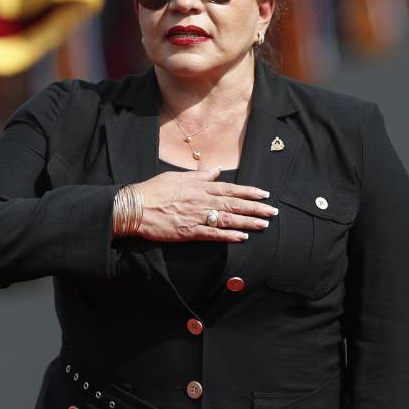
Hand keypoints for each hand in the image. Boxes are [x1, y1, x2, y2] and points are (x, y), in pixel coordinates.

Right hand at [131, 167, 277, 242]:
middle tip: (273, 212)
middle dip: (255, 208)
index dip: (248, 192)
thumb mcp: (176, 177)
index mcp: (199, 187)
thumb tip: (215, 171)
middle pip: (234, 205)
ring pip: (227, 220)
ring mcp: (196, 217)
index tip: (264, 194)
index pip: (229, 189)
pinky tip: (242, 237)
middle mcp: (201, 201)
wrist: (135, 207)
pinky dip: (228, 236)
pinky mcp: (188, 232)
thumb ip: (199, 176)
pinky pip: (213, 234)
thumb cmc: (153, 190)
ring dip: (247, 222)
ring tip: (264, 224)